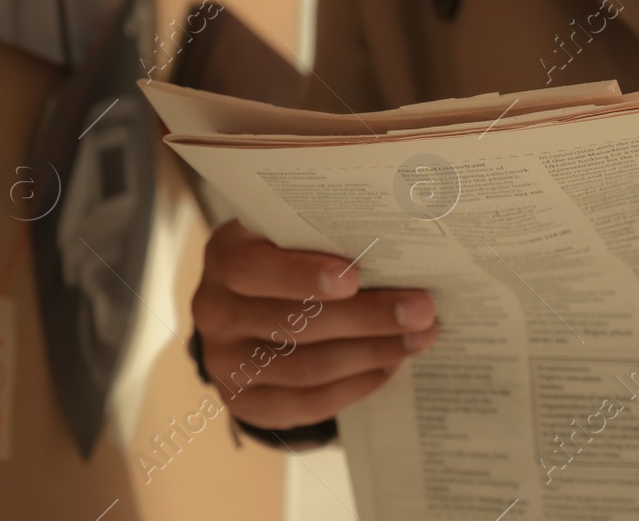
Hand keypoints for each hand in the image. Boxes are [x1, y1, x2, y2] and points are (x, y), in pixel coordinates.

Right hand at [192, 221, 438, 429]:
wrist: (250, 306)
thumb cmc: (289, 256)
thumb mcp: (293, 235)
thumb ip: (327, 235)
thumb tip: (400, 241)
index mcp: (226, 257)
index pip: (253, 269)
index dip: (303, 275)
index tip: (356, 277)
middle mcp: (216, 312)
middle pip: (294, 323)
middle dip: (367, 317)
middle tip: (422, 310)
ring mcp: (225, 363)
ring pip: (306, 367)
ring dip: (372, 353)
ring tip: (418, 338)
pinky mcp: (245, 402)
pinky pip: (304, 403)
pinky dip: (354, 386)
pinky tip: (389, 367)